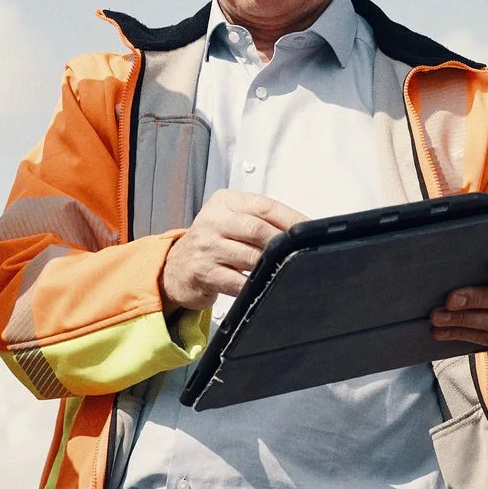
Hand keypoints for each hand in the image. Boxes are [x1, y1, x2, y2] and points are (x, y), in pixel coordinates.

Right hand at [160, 190, 307, 310]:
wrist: (175, 267)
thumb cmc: (213, 242)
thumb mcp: (231, 220)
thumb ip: (260, 219)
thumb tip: (301, 230)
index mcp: (225, 202)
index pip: (265, 206)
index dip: (292, 219)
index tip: (312, 230)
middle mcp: (213, 221)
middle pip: (257, 230)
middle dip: (283, 244)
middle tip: (302, 253)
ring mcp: (207, 248)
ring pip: (250, 257)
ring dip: (272, 265)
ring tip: (288, 269)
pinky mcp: (204, 273)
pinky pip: (238, 282)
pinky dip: (256, 285)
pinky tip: (267, 286)